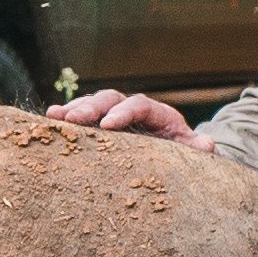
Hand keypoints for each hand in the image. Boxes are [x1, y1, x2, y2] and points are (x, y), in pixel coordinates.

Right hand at [47, 88, 205, 144]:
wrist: (174, 157)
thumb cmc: (182, 155)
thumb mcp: (191, 153)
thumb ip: (197, 149)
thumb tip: (207, 144)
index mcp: (157, 113)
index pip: (138, 105)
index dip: (123, 112)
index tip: (108, 125)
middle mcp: (132, 108)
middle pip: (110, 99)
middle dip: (90, 107)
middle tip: (71, 119)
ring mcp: (115, 115)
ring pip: (93, 104)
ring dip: (73, 110)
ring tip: (54, 117)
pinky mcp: (101, 126)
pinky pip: (84, 118)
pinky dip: (68, 118)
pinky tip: (49, 122)